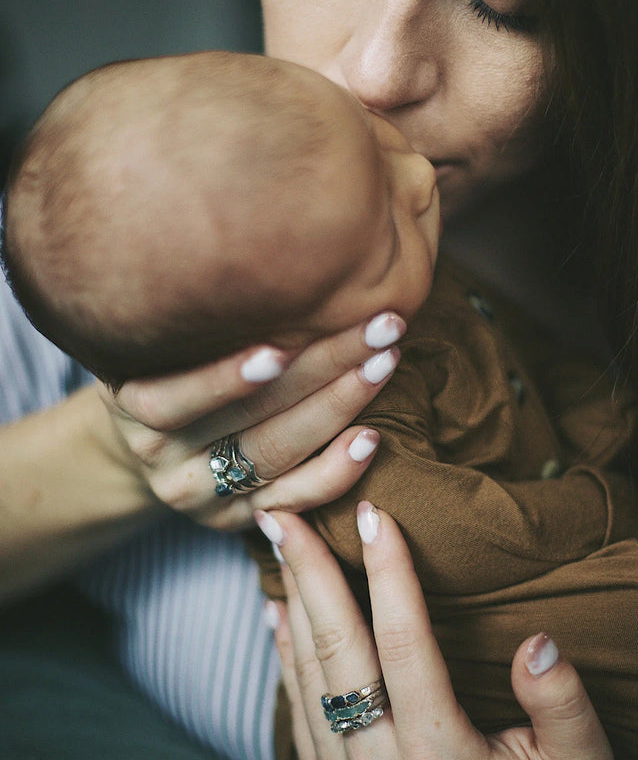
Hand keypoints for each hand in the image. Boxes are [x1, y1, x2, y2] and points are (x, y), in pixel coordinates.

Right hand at [97, 313, 404, 530]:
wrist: (148, 438)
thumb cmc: (165, 363)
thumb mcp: (156, 336)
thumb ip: (196, 313)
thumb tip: (266, 240)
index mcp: (131, 404)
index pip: (175, 397)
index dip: (225, 378)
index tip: (279, 347)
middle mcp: (160, 455)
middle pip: (245, 418)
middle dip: (319, 368)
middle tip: (379, 325)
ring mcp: (200, 493)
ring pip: (274, 455)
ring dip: (338, 408)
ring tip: (384, 364)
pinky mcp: (237, 519)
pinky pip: (292, 501)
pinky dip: (334, 472)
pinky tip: (371, 438)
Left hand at [256, 503, 637, 759]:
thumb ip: (566, 705)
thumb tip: (537, 643)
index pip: (404, 645)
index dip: (388, 574)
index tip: (376, 515)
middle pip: (337, 652)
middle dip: (310, 573)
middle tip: (286, 513)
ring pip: (308, 676)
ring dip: (293, 603)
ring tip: (281, 543)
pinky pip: (297, 707)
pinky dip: (286, 652)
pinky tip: (281, 606)